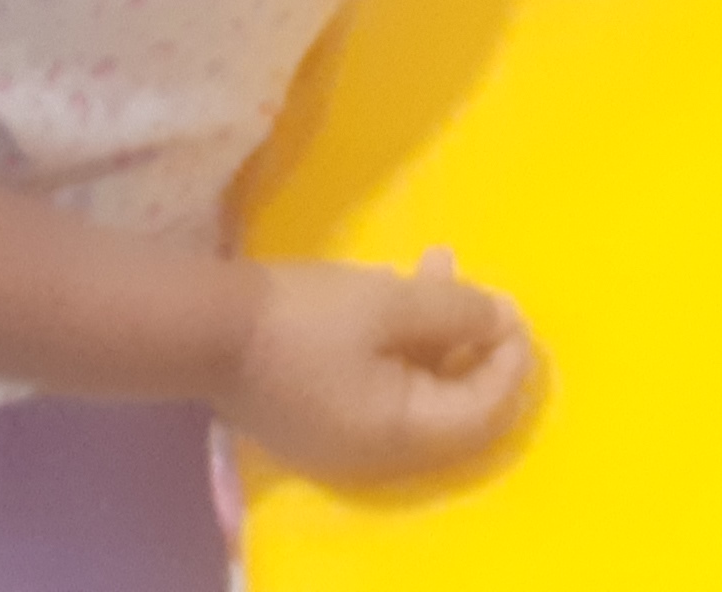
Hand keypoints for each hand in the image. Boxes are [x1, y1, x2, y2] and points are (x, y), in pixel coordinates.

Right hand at [221, 250, 538, 487]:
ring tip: (441, 267)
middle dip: (477, 346)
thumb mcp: (390, 304)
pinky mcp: (323, 416)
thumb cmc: (306, 317)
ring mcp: (349, 439)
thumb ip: (456, 313)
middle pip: (456, 408)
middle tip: (482, 290)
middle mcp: (382, 454)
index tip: (513, 306)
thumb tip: (502, 321)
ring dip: (439, 334)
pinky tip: (401, 289)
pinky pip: (385, 386)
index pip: (484, 412)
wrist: (208, 330)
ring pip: (419, 390)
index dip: (510, 361)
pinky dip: (404, 344)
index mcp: (403, 437)